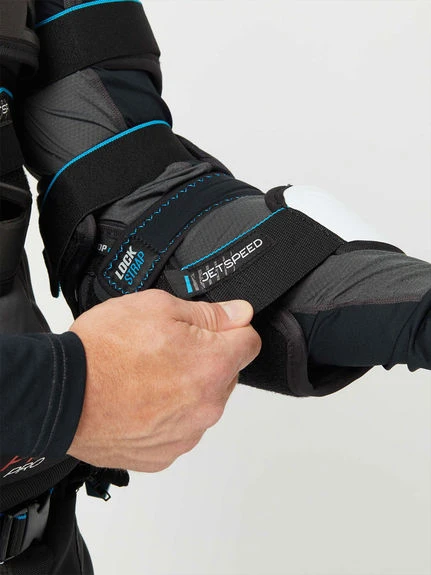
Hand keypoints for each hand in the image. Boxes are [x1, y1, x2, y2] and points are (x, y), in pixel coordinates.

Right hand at [67, 290, 260, 471]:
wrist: (61, 396)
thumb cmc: (103, 351)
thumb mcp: (157, 307)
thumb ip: (209, 313)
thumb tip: (240, 314)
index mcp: (213, 365)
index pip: (250, 342)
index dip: (231, 329)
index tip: (213, 329)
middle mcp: (207, 405)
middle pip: (226, 374)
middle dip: (206, 359)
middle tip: (166, 350)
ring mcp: (187, 434)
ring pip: (202, 402)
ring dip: (185, 389)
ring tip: (146, 376)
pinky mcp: (164, 454)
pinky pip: (179, 428)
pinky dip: (166, 416)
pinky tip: (139, 401)